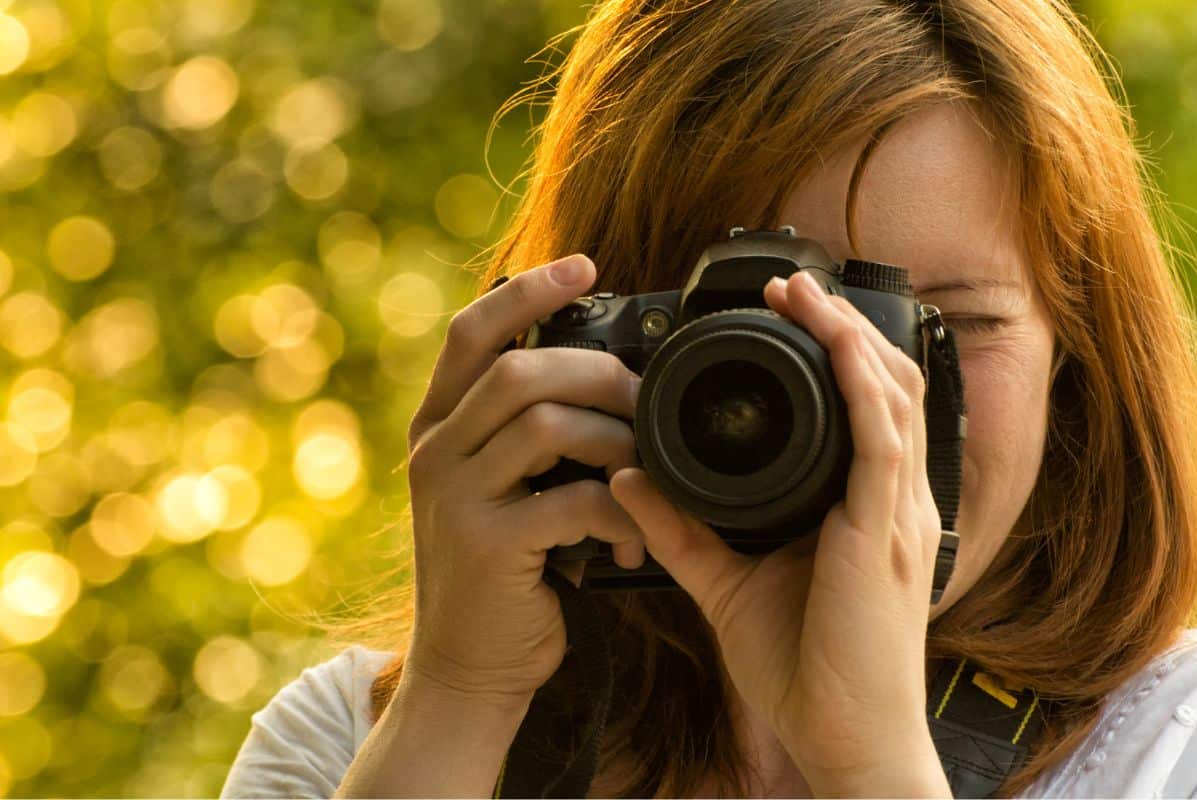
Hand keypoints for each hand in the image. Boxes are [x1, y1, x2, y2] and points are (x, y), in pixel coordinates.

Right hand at [404, 253, 645, 708]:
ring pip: (547, 423)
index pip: (470, 331)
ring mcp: (453, 496)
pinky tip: (634, 542)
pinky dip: (621, 513)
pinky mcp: (487, 544)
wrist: (467, 669)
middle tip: (647, 399)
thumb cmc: (505, 572)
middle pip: (521, 368)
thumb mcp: (500, 490)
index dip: (526, 290)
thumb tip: (606, 380)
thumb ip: (528, 435)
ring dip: (617, 440)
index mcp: (439, 426)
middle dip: (600, 373)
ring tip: (648, 471)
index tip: (584, 266)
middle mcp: (435, 451)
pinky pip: (573, 500)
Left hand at [609, 270, 949, 795]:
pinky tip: (833, 346)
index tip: (783, 314)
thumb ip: (682, 531)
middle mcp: (896, 502)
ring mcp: (901, 515)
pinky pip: (882, 440)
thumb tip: (628, 480)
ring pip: (890, 397)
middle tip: (790, 285)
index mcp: (867, 509)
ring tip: (802, 294)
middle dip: (842, 326)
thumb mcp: (729, 585)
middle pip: (886, 385)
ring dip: (849, 336)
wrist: (844, 741)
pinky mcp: (887, 535)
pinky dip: (860, 384)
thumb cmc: (804, 671)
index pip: (866, 410)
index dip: (836, 353)